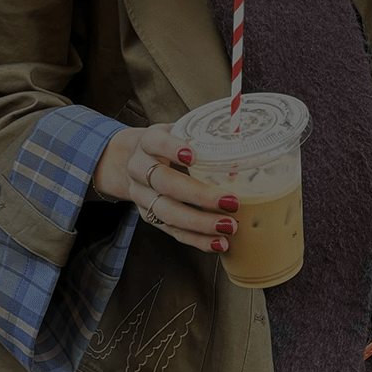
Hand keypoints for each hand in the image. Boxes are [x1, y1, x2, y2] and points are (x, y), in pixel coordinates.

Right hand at [92, 124, 237, 254]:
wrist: (129, 160)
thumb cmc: (164, 144)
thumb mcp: (175, 130)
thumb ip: (201, 134)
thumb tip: (242, 134)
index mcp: (147, 142)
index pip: (155, 142)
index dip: (172, 148)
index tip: (192, 156)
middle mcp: (139, 169)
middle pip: (164, 183)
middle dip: (199, 195)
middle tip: (230, 201)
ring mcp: (142, 195)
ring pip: (167, 211)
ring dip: (200, 223)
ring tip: (228, 227)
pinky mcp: (149, 216)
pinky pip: (172, 231)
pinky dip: (196, 239)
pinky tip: (218, 242)